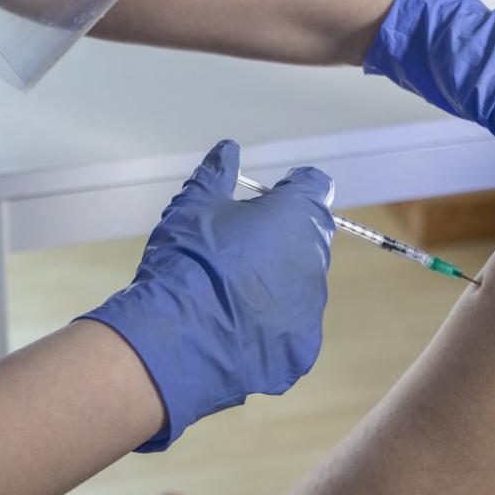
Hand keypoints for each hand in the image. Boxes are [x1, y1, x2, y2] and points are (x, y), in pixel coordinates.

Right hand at [82, 140, 334, 451]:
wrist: (180, 332)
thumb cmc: (189, 258)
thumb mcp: (194, 204)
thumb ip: (217, 173)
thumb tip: (228, 149)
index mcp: (297, 213)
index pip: (313, 185)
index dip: (289, 189)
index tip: (265, 200)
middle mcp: (315, 256)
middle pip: (307, 235)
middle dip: (280, 236)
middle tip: (236, 248)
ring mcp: (312, 304)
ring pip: (300, 282)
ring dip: (275, 281)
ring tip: (229, 291)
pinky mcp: (302, 344)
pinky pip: (291, 326)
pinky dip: (269, 324)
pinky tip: (234, 324)